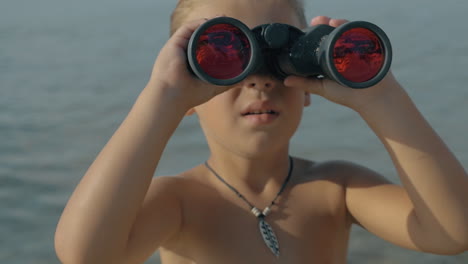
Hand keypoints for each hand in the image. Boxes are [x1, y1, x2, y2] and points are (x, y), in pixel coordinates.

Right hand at [147, 17, 232, 110]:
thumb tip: (244, 80)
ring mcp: (179, 47)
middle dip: (213, 29)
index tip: (228, 36)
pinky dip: (199, 23)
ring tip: (222, 20)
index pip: (204, 46)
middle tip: (228, 25)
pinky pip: (188, 28)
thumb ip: (228, 82)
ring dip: (209, 23)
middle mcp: (184, 53)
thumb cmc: (189, 94)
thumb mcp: (213, 86)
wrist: (172, 96)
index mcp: (191, 62)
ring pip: (195, 30)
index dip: (215, 39)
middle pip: (200, 36)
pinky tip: (210, 22)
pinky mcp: (174, 43)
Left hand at [284, 16, 402, 112]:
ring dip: (338, 24)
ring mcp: (357, 48)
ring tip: (330, 21)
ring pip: (347, 32)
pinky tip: (344, 25)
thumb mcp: (322, 87)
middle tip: (319, 20)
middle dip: (327, 24)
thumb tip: (286, 81)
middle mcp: (345, 51)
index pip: (323, 41)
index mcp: (333, 58)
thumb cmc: (347, 95)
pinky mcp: (368, 47)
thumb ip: (305, 83)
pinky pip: (360, 34)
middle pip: (335, 33)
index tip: (309, 26)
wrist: (371, 98)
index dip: (316, 33)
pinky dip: (352, 28)